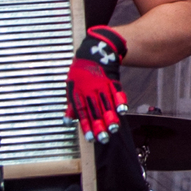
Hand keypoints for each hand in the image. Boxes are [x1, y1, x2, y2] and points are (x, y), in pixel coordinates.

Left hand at [68, 25, 127, 142]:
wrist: (93, 52)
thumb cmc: (81, 72)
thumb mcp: (71, 88)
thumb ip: (71, 106)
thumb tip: (67, 122)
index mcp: (79, 94)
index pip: (82, 113)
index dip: (86, 126)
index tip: (90, 138)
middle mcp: (90, 91)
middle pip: (96, 111)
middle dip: (100, 126)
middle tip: (104, 139)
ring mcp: (102, 86)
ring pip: (107, 103)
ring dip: (111, 117)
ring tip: (114, 128)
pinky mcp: (112, 81)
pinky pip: (117, 91)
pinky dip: (120, 100)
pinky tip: (123, 110)